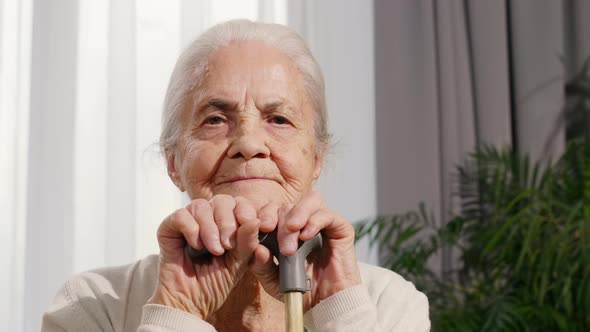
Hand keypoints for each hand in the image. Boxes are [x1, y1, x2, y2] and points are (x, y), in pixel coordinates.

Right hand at [147, 195, 259, 318]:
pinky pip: (181, 215)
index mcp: (227, 223)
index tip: (251, 225)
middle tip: (228, 245)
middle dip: (228, 222)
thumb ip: (248, 242)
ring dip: (210, 228)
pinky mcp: (168, 228)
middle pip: (221, 200)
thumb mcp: (239, 263)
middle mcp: (208, 218)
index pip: (239, 203)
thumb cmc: (215, 283)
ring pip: (200, 205)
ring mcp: (188, 221)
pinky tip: (196, 247)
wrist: (191, 302)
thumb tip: (256, 220)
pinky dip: (191, 229)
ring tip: (214, 250)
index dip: (246, 211)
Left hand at [250, 191, 361, 310]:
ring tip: (293, 232)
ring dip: (298, 214)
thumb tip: (256, 247)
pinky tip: (307, 236)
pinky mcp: (340, 228)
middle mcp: (303, 223)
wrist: (325, 305)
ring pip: (310, 201)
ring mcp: (322, 224)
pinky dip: (314, 221)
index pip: (272, 210)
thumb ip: (260, 263)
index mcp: (284, 230)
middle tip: (281, 245)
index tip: (261, 228)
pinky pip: (327, 214)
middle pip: (288, 205)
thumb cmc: (299, 291)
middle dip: (281, 220)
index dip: (264, 214)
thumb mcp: (272, 280)